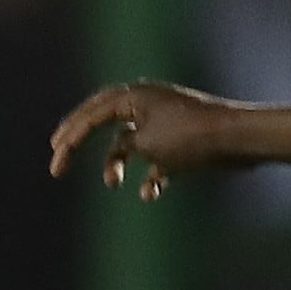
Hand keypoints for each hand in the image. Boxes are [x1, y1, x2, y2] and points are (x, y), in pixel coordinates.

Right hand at [47, 81, 250, 200]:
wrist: (236, 140)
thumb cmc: (189, 138)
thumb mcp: (144, 143)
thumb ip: (122, 145)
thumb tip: (120, 150)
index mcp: (133, 96)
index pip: (91, 115)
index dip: (69, 138)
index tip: (54, 159)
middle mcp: (146, 103)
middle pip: (103, 121)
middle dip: (81, 139)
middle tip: (59, 153)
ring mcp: (164, 121)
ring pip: (129, 143)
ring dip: (117, 163)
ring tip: (112, 183)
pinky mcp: (181, 142)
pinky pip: (156, 159)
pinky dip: (150, 176)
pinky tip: (149, 193)